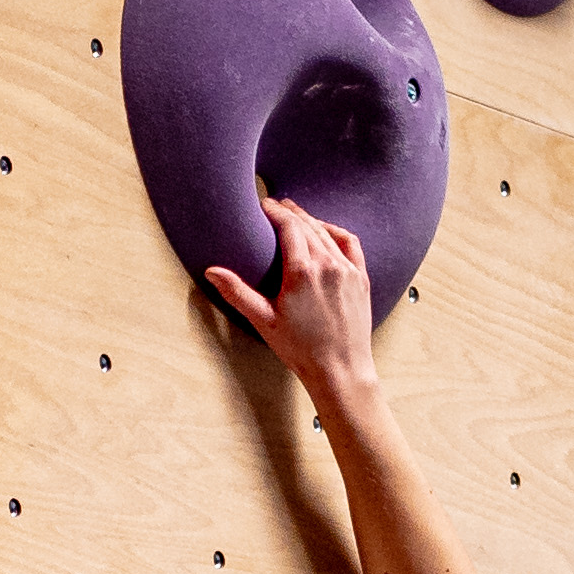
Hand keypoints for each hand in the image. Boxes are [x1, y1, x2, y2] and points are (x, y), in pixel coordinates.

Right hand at [203, 189, 376, 422]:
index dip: (275, 211)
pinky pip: (350, 243)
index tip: (264, 204)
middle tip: (277, 205)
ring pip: (327, 232)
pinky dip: (336, 231)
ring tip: (297, 214)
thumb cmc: (301, 349)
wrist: (340, 369)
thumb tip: (211, 271)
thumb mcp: (263, 321)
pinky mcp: (361, 278)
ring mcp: (347, 270)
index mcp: (301, 272)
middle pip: (307, 225)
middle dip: (290, 212)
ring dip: (310, 220)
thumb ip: (237, 293)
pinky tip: (327, 230)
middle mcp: (327, 264)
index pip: (288, 226)